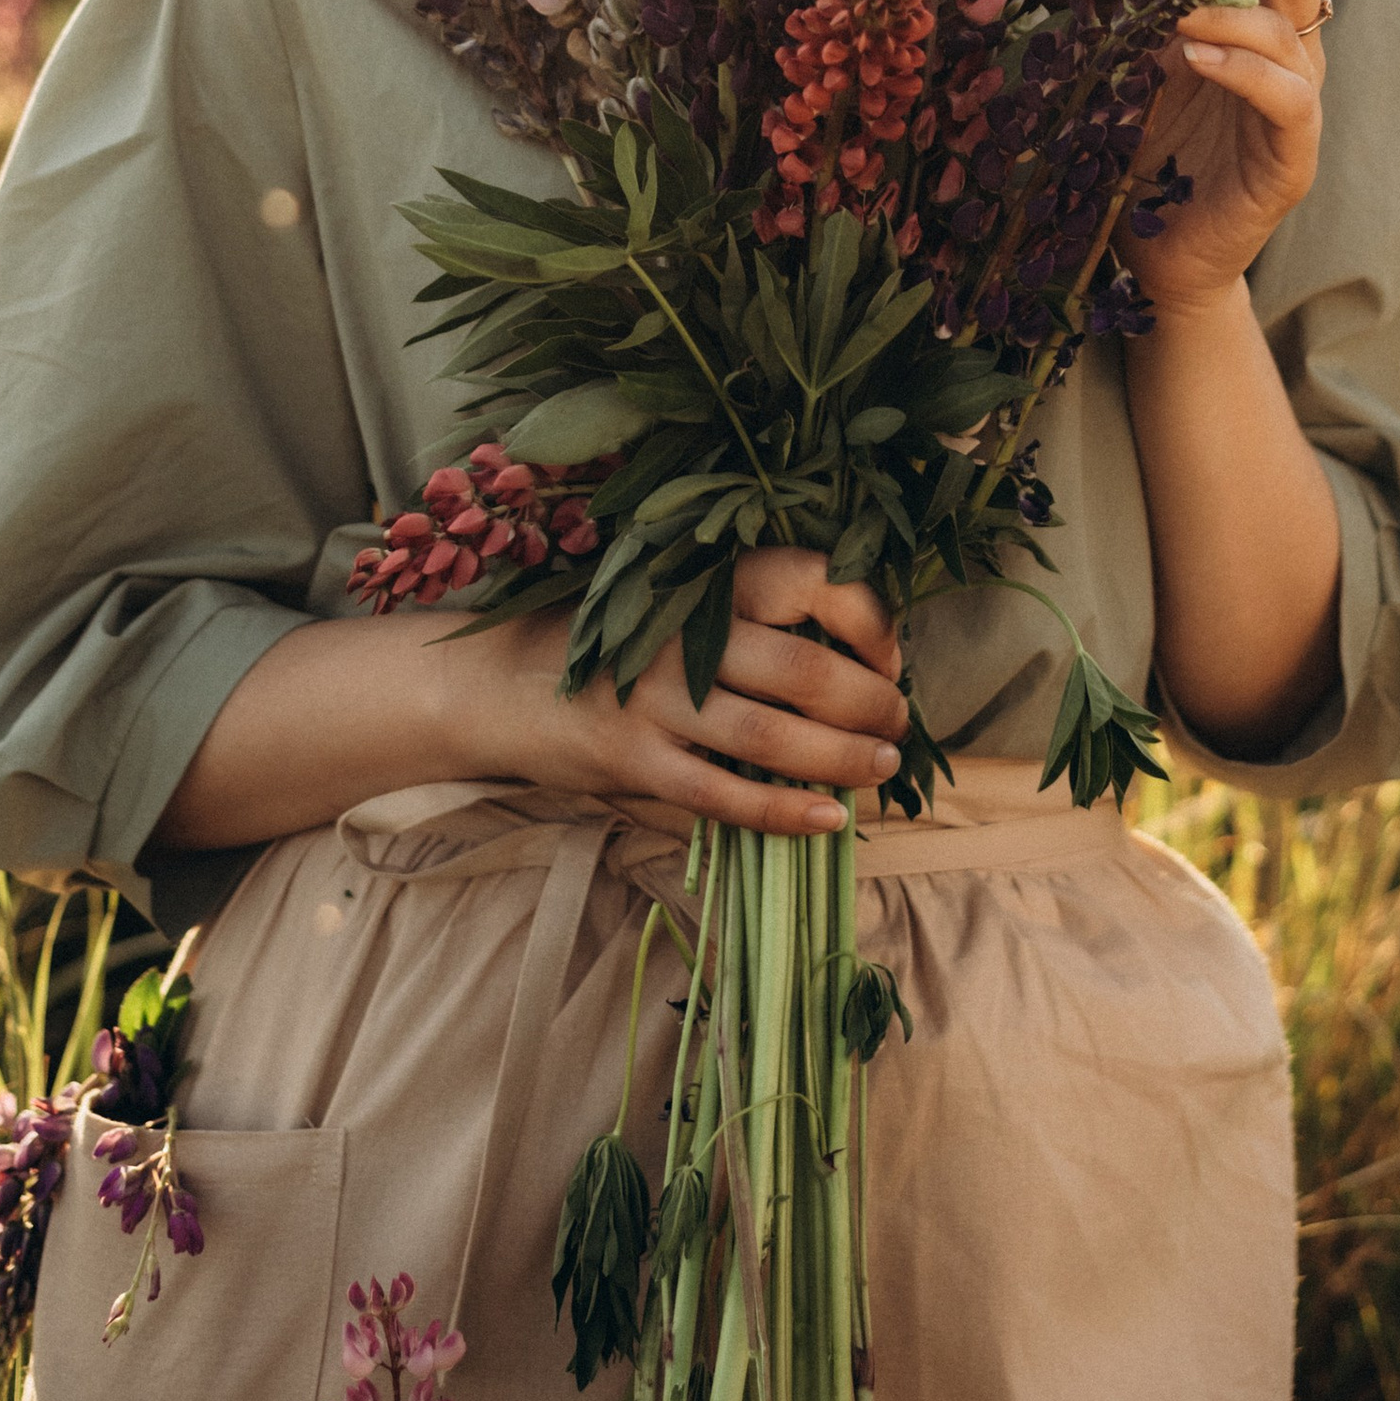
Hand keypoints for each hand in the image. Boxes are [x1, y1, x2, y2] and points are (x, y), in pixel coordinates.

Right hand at [476, 546, 908, 837]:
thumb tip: (859, 656)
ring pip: (772, 735)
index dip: (869, 620)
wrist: (502, 682)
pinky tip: (827, 821)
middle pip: (805, 668)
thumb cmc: (613, 642)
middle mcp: (684, 632)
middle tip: (897, 725)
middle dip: (870, 702)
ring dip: (842, 759)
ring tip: (879, 768)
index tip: (889, 656)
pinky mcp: (634, 760)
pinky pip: (724, 795)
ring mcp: (656, 699)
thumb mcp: (677, 603)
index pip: (812, 580)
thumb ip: (749, 618)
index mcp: (706, 579)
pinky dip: (784, 812)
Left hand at [1135, 0, 1326, 299]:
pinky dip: (1245, 70)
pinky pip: (1289, 100)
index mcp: (1266, 16)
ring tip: (1178, 7)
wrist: (1157, 250)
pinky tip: (1197, 56)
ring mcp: (1298, 106)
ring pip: (1294, 30)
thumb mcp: (1149, 51)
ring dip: (1232, 5)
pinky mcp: (1293, 160)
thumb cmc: (1153, 146)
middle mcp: (1293, 53)